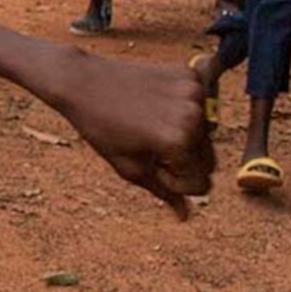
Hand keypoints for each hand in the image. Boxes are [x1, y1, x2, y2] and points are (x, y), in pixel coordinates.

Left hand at [43, 56, 213, 217]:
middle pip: (209, 160)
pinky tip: (157, 106)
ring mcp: (194, 93)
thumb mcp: (129, 168)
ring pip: (205, 134)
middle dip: (184, 162)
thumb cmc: (101, 128)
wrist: (82, 81)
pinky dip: (184, 111)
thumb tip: (185, 216)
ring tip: (151, 127)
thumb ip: (164, 192)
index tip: (152, 167)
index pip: (202, 184)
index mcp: (178, 143)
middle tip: (150, 148)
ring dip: (185, 137)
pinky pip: (200, 106)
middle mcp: (193, 118)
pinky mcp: (189, 75)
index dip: (176, 182)